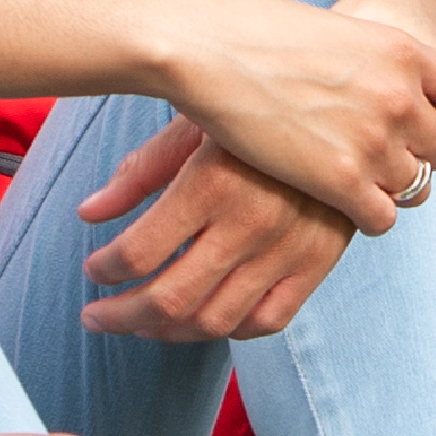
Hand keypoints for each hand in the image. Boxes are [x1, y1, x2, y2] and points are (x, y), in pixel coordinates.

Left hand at [72, 120, 357, 338]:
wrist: (347, 103)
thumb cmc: (256, 105)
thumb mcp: (194, 122)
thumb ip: (140, 171)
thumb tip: (88, 214)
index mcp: (211, 182)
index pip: (138, 253)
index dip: (103, 270)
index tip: (93, 269)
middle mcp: (250, 222)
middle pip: (168, 298)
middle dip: (119, 316)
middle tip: (97, 316)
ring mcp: (288, 249)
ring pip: (213, 320)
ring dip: (165, 331)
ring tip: (141, 323)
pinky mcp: (318, 263)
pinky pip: (267, 321)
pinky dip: (228, 330)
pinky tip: (201, 320)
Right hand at [137, 0, 435, 233]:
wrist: (205, 44)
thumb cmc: (249, 25)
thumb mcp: (332, 27)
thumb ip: (365, 55)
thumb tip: (362, 67)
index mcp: (403, 50)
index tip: (415, 118)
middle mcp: (401, 96)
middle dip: (415, 156)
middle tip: (378, 159)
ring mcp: (375, 141)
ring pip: (415, 188)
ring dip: (386, 188)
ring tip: (350, 182)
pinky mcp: (341, 182)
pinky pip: (382, 218)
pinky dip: (362, 216)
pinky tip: (333, 203)